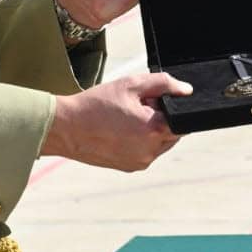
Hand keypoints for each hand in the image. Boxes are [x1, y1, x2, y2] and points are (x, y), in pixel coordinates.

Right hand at [42, 72, 190, 171]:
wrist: (66, 128)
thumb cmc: (96, 104)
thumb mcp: (131, 85)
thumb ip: (163, 84)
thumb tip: (186, 90)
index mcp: (153, 129)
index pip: (182, 120)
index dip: (171, 107)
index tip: (155, 101)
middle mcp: (150, 150)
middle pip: (172, 133)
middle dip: (161, 119)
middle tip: (136, 107)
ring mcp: (140, 162)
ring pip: (160, 144)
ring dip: (151, 131)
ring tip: (126, 119)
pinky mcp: (130, 168)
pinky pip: (146, 152)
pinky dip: (140, 141)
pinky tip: (121, 131)